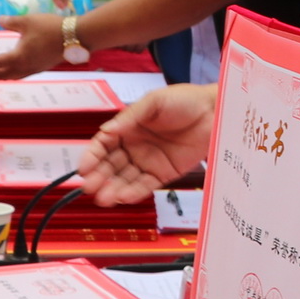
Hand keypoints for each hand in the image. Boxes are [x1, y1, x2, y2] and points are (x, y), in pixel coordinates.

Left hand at [0, 13, 64, 78]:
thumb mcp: (27, 21)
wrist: (76, 37)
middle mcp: (24, 67)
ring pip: (11, 75)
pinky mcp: (40, 67)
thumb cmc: (51, 28)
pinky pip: (21, 73)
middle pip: (0, 74)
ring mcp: (33, 69)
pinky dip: (12, 69)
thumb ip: (10, 21)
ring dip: (0, 71)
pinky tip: (13, 61)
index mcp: (17, 58)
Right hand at [79, 84, 216, 203]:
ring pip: (125, 179)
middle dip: (99, 177)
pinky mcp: (164, 174)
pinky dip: (134, 192)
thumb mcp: (153, 102)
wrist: (215, 112)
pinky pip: (145, 185)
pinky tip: (123, 197)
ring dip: (113, 189)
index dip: (92, 157)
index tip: (83, 169)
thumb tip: (106, 131)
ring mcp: (148, 161)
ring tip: (104, 198)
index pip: (103, 144)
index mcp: (128, 128)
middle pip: (110, 165)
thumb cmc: (184, 100)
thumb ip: (129, 117)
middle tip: (90, 187)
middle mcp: (134, 146)